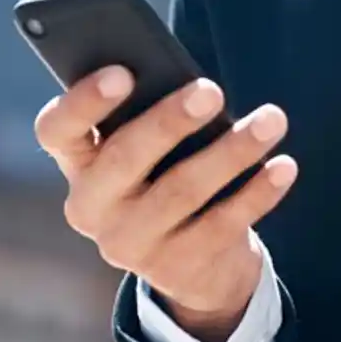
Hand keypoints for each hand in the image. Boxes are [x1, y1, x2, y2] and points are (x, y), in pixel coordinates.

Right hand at [35, 67, 296, 341]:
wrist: (193, 257)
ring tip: (271, 120)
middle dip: (169, 121)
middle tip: (212, 90)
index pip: (57, 129)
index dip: (83, 102)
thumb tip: (193, 85)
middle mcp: (91, 206)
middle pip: (123, 158)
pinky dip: (257, 192)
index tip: (124, 72)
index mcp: (77, 161)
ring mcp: (129, 244)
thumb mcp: (151, 142)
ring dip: (231, 152)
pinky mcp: (175, 269)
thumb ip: (152, 111)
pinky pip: (221, 225)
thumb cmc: (169, 169)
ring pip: (181, 190)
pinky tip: (283, 166)